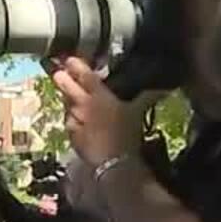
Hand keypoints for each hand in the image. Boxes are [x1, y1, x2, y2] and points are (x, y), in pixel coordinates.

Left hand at [48, 57, 167, 166]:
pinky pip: (70, 123)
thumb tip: (163, 88)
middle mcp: (84, 105)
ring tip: (70, 98)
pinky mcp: (72, 136)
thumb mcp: (138, 113)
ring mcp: (76, 121)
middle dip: (62, 79)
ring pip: (67, 106)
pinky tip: (76, 121)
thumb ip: (146, 97)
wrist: (113, 162)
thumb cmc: (127, 134)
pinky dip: (72, 120)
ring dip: (68, 101)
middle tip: (58, 73)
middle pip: (68, 88)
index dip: (76, 66)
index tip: (70, 59)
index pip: (85, 76)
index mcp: (100, 96)